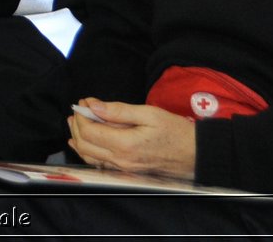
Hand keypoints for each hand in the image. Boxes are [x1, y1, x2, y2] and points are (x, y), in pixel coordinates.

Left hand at [68, 98, 196, 180]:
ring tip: (76, 122)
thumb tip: (93, 106)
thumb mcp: (149, 114)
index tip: (84, 101)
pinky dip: (87, 151)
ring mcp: (123, 169)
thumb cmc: (176, 132)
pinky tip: (83, 142)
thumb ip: (119, 111)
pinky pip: (99, 164)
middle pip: (85, 144)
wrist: (196, 155)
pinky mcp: (127, 171)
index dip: (82, 114)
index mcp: (125, 145)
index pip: (89, 131)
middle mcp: (121, 161)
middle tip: (78, 109)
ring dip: (78, 138)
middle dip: (76, 124)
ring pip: (89, 156)